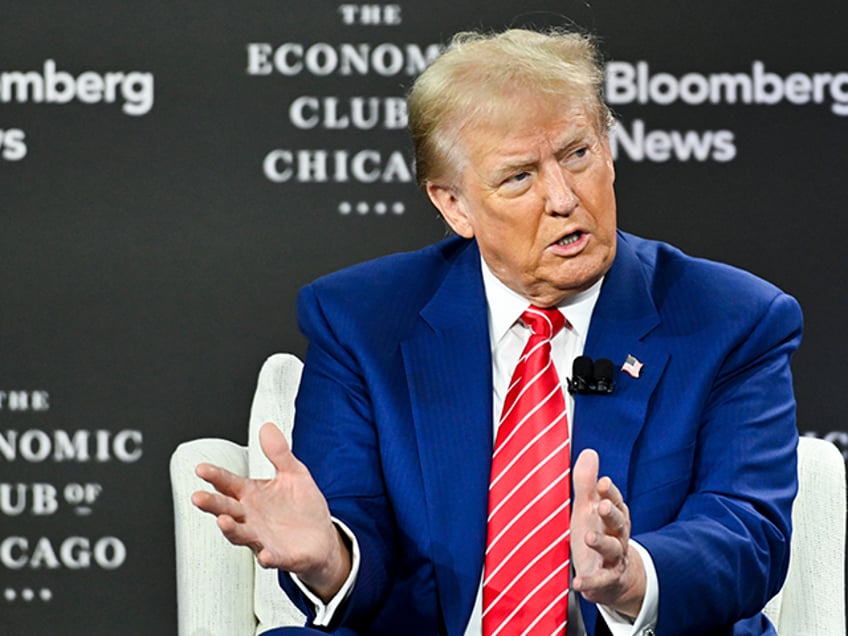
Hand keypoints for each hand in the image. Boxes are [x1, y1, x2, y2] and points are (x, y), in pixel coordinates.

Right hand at [191, 422, 350, 600]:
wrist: (321, 538)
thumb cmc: (302, 507)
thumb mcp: (294, 473)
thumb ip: (279, 453)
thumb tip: (267, 428)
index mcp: (253, 495)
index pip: (229, 484)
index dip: (215, 476)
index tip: (201, 469)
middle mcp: (252, 517)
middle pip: (227, 509)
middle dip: (213, 504)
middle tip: (198, 497)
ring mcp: (263, 538)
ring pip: (241, 535)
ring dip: (231, 529)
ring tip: (223, 521)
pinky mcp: (280, 556)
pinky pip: (272, 558)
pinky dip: (268, 557)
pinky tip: (266, 555)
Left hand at [570, 448, 645, 616]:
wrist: (613, 578)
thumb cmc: (597, 534)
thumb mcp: (588, 509)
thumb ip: (586, 483)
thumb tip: (589, 452)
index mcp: (613, 516)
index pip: (615, 501)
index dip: (610, 493)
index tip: (603, 483)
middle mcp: (617, 535)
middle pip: (619, 523)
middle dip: (612, 513)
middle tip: (602, 506)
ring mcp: (613, 558)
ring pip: (613, 549)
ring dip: (602, 543)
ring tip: (589, 537)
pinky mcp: (606, 580)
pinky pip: (601, 581)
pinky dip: (590, 582)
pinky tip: (578, 582)